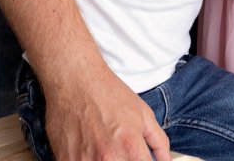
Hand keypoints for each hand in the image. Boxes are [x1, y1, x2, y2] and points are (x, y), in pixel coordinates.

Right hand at [43, 60, 170, 160]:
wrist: (74, 80)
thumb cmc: (107, 93)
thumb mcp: (142, 113)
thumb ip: (158, 142)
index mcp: (130, 147)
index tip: (142, 158)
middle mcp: (108, 159)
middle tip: (123, 150)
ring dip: (106, 160)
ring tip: (104, 147)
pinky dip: (89, 160)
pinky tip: (91, 149)